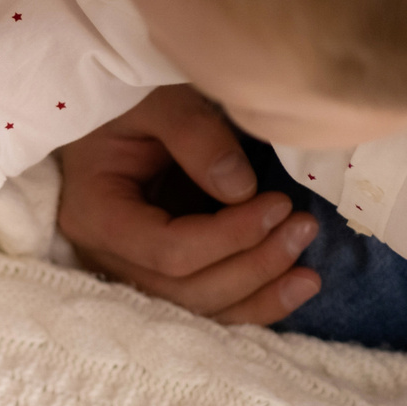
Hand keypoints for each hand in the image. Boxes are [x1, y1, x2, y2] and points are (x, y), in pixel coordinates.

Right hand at [54, 84, 320, 324]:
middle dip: (253, 266)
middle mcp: (107, 254)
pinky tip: (295, 287)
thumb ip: (194, 135)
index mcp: (96, 212)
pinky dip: (253, 303)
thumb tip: (242, 190)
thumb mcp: (157, 100)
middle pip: (185, 288)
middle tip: (302, 226)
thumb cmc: (129, 99)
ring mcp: (132, 269)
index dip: (229, 237)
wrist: (116, 111)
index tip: (278, 203)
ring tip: (310, 270)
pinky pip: (207, 302)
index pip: (168, 250)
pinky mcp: (160, 272)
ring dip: (260, 293)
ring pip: (199, 306)